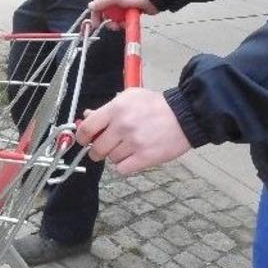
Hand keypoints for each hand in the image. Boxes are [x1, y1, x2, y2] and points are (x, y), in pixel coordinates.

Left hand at [76, 89, 190, 174]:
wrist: (186, 115)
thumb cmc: (157, 106)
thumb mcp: (130, 97)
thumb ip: (107, 107)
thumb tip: (87, 116)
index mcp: (116, 109)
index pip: (87, 129)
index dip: (82, 137)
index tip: (84, 140)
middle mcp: (122, 126)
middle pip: (97, 148)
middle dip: (98, 150)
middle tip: (106, 147)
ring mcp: (134, 142)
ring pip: (110, 159)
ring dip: (116, 156)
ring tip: (129, 147)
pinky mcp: (145, 157)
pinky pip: (122, 169)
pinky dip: (125, 166)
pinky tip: (133, 157)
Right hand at [88, 0, 158, 28]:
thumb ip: (102, 2)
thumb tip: (89, 6)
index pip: (98, 4)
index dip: (96, 15)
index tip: (96, 25)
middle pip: (106, 13)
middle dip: (109, 20)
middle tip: (114, 25)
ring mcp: (122, 5)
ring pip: (114, 18)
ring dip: (117, 23)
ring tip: (122, 24)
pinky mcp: (129, 11)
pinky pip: (122, 20)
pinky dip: (123, 23)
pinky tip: (127, 23)